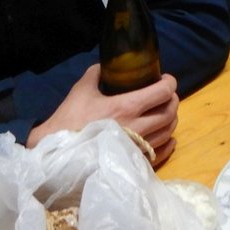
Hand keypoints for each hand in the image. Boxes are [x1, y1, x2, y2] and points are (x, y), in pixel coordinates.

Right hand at [28, 66, 178, 166]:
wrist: (58, 155)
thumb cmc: (69, 121)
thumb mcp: (81, 90)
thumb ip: (97, 74)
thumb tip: (106, 66)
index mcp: (127, 107)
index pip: (162, 92)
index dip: (169, 83)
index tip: (165, 79)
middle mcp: (138, 128)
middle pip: (169, 113)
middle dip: (172, 100)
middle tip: (165, 95)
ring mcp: (138, 148)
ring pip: (168, 132)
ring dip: (171, 120)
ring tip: (164, 113)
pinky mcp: (135, 163)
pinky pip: (161, 154)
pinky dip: (168, 143)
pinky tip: (167, 137)